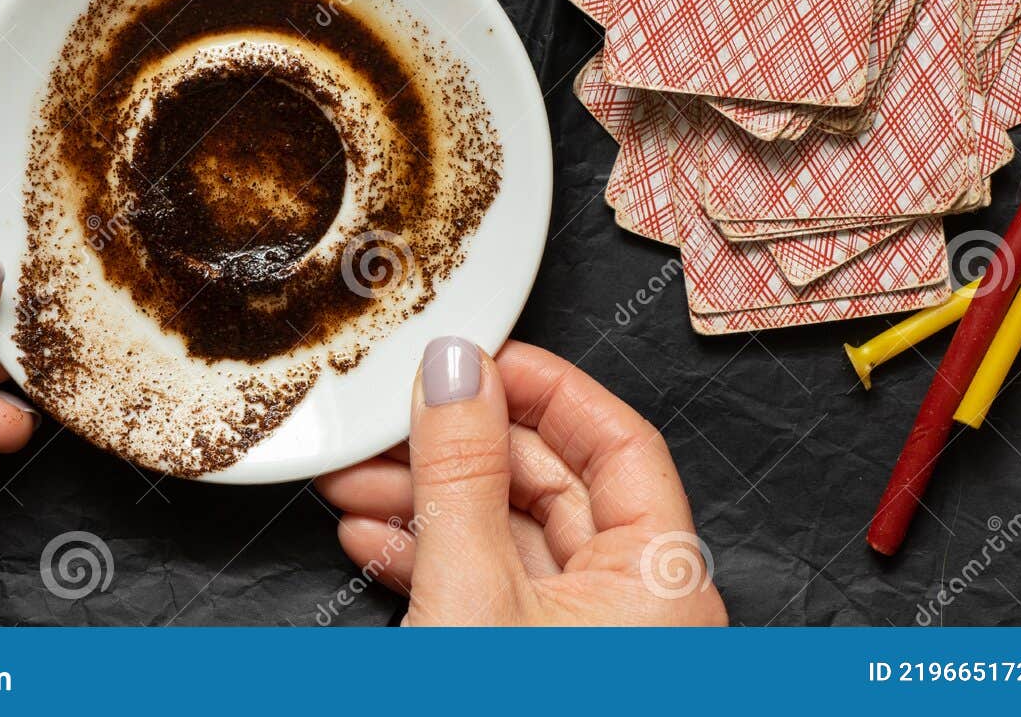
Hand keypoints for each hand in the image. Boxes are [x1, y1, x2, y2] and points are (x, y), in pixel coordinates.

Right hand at [318, 338, 726, 624]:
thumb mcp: (472, 595)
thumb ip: (462, 477)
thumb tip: (456, 372)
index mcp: (663, 581)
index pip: (618, 442)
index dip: (547, 387)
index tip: (479, 355)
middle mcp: (636, 607)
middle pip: (554, 482)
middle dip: (460, 447)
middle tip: (396, 412)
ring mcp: (582, 638)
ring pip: (508, 535)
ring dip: (428, 501)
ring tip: (358, 476)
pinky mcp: (528, 664)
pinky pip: (487, 587)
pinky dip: (429, 558)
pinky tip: (374, 534)